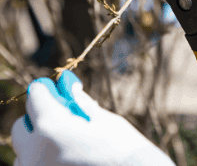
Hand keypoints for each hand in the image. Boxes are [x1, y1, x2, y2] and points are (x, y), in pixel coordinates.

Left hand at [12, 70, 174, 165]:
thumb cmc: (124, 148)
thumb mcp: (103, 119)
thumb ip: (81, 104)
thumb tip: (71, 90)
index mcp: (51, 128)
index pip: (35, 97)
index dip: (45, 89)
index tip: (53, 88)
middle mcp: (36, 154)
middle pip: (22, 127)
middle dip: (39, 116)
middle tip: (61, 114)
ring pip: (25, 151)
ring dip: (39, 139)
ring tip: (67, 138)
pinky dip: (43, 157)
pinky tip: (67, 155)